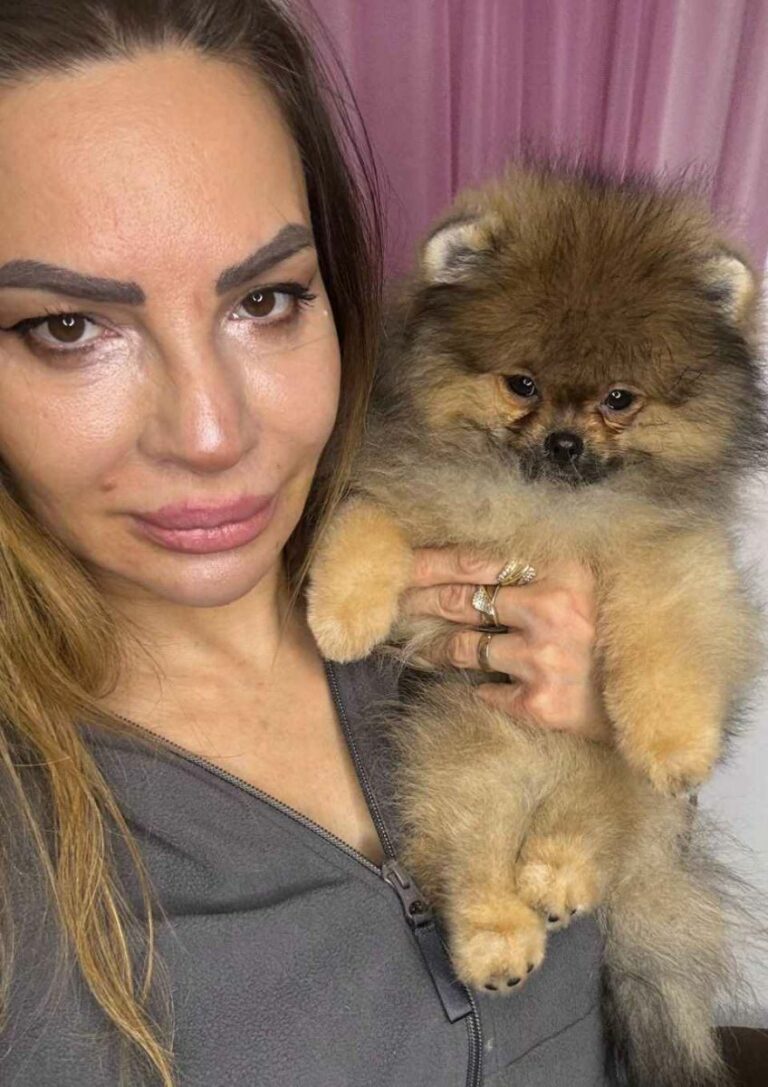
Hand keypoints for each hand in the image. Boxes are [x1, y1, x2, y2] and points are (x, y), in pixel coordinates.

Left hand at [400, 549, 612, 743]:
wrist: (655, 699)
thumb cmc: (616, 635)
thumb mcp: (586, 584)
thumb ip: (538, 569)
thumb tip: (468, 563)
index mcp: (562, 569)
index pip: (473, 559)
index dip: (427, 563)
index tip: (398, 565)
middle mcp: (552, 608)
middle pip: (458, 599)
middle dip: (416, 601)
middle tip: (392, 603)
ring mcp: (544, 657)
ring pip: (463, 647)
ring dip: (434, 647)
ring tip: (418, 646)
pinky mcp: (540, 702)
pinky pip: (486, 691)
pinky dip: (479, 688)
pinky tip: (476, 686)